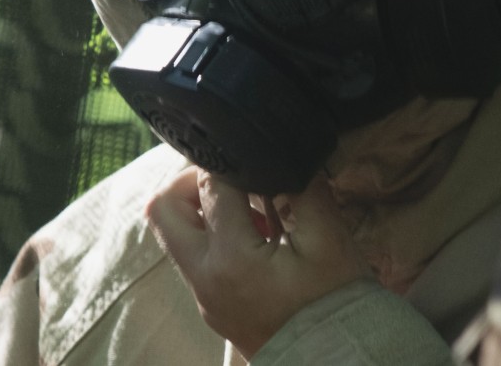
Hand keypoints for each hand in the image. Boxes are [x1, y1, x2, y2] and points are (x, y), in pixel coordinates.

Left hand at [145, 167, 370, 360]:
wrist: (337, 361)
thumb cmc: (336, 302)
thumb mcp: (330, 240)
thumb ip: (305, 189)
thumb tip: (286, 155)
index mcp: (231, 258)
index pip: (210, 186)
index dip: (235, 161)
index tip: (260, 159)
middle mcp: (205, 277)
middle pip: (164, 208)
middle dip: (193, 180)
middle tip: (234, 176)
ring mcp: (203, 294)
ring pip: (173, 232)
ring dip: (201, 206)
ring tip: (249, 202)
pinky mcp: (210, 302)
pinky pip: (193, 253)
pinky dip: (212, 230)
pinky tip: (256, 229)